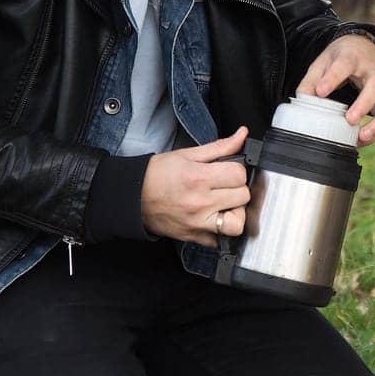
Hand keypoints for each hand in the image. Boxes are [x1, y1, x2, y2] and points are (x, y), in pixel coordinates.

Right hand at [140, 127, 250, 245]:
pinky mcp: (193, 237)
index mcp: (199, 178)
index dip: (238, 171)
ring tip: (225, 205)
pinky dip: (220, 231)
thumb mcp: (187, 154)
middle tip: (226, 186)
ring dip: (235, 214)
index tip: (230, 171)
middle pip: (242, 197)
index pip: (239, 175)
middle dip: (238, 189)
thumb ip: (220, 147)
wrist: (132, 196)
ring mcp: (197, 223)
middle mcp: (200, 203)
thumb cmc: (157, 174)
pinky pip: (219, 240)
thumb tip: (242, 135)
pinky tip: (213, 219)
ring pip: (236, 225)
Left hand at [297, 33, 374, 145]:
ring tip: (363, 136)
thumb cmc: (344, 58)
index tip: (321, 92)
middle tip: (350, 119)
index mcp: (353, 57)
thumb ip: (312, 80)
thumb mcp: (324, 61)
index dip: (332, 78)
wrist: (368, 48)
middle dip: (364, 103)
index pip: (344, 65)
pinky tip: (363, 140)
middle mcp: (373, 71)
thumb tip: (302, 101)